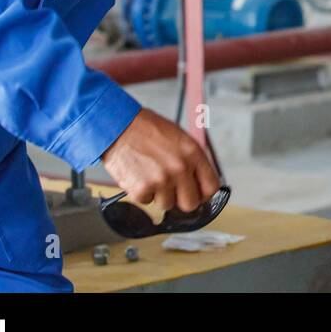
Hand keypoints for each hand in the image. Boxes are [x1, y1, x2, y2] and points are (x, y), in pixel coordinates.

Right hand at [101, 109, 220, 212]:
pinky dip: (142, 193)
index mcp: (193, 154)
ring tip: (151, 175)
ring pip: (167, 205)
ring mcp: (161, 180)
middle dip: (181, 200)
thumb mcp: (180, 138)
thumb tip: (200, 181)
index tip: (197, 194)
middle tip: (172, 190)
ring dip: (159, 195)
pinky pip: (146, 202)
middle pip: (190, 204)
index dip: (203, 194)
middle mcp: (180, 168)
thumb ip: (192, 160)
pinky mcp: (141, 189)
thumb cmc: (147, 130)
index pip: (211, 187)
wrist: (119, 126)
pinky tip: (139, 175)